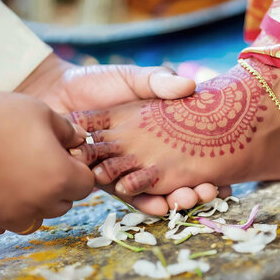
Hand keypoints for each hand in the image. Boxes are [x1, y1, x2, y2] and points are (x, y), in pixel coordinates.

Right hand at [0, 92, 93, 234]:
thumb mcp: (39, 111)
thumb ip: (67, 130)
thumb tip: (80, 140)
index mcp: (60, 178)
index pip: (86, 184)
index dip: (78, 169)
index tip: (64, 157)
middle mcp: (39, 205)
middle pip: (63, 203)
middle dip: (58, 185)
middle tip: (39, 162)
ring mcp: (11, 218)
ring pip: (36, 217)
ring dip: (34, 201)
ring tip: (16, 175)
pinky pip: (5, 222)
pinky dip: (6, 209)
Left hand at [16, 53, 229, 214]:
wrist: (56, 92)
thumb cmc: (97, 81)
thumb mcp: (134, 78)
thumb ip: (159, 82)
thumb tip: (190, 85)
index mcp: (155, 135)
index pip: (188, 155)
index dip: (208, 169)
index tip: (224, 179)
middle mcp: (144, 155)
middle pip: (175, 180)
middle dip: (194, 190)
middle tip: (209, 193)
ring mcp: (126, 168)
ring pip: (154, 191)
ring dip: (173, 199)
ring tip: (187, 200)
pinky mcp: (104, 176)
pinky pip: (125, 192)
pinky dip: (142, 199)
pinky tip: (156, 202)